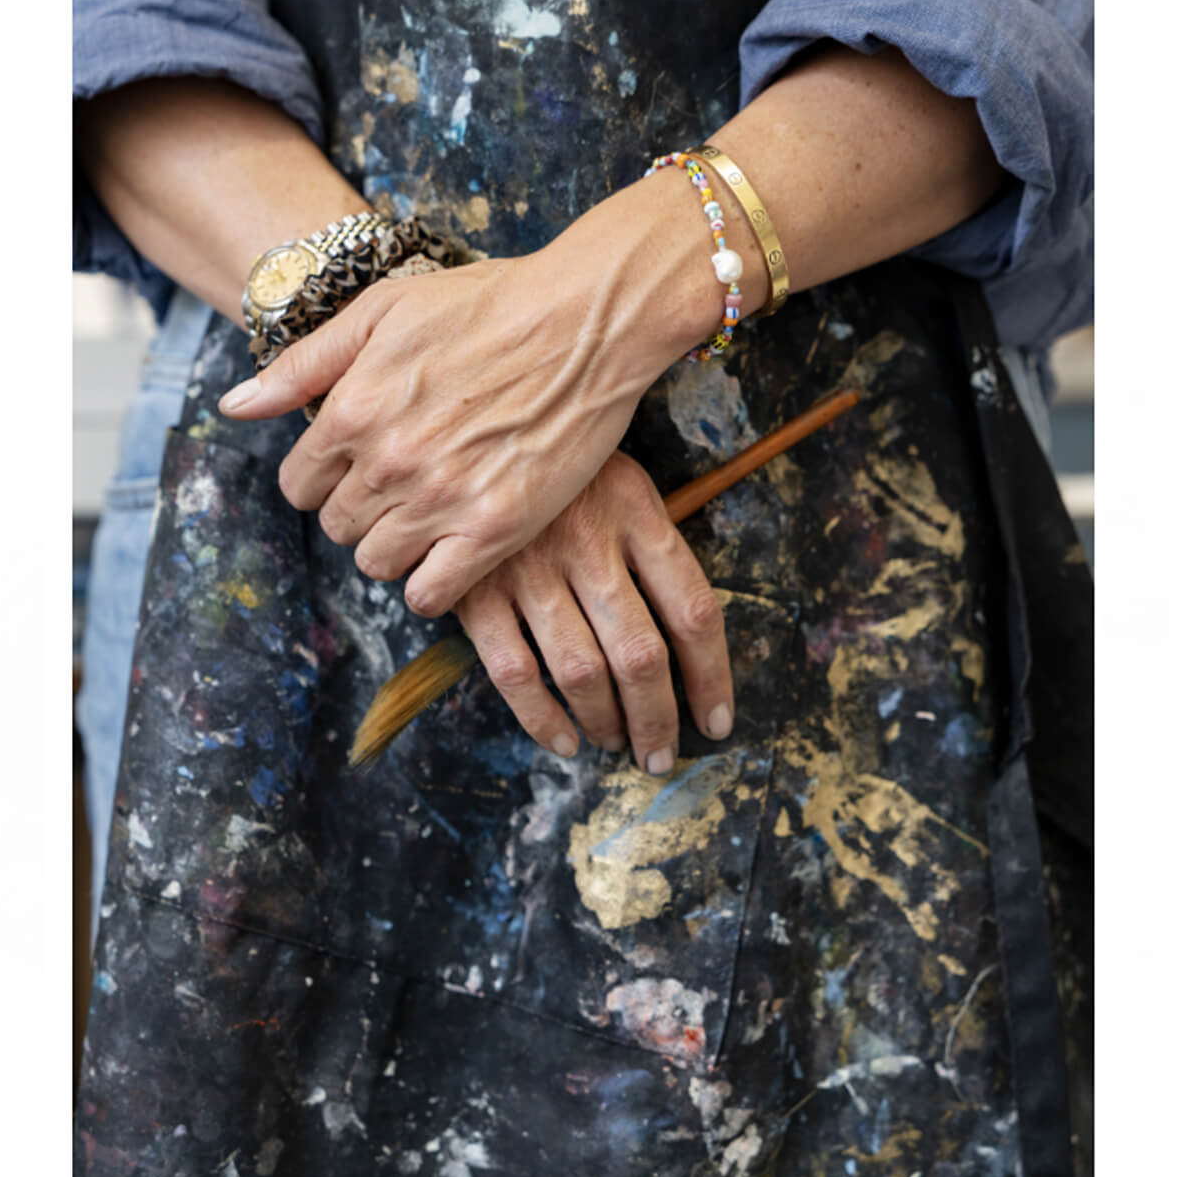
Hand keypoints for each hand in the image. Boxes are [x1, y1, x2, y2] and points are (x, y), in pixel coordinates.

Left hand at [217, 176, 729, 617]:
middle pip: (337, 526)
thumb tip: (233, 408)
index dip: (325, 477)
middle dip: (360, 509)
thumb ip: (304, 364)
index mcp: (352, 407)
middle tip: (405, 485)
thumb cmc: (489, 304)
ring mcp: (440, 498)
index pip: (298, 484)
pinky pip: (431, 595)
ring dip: (395, 547)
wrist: (588, 320)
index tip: (361, 464)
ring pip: (376, 564)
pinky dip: (432, 586)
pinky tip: (452, 555)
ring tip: (431, 514)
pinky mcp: (495, 528)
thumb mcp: (383, 309)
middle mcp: (387, 460)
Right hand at [455, 452, 732, 773]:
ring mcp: (528, 566)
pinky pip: (514, 671)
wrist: (460, 424)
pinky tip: (563, 739)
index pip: (693, 609)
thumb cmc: (552, 463)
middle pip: (640, 654)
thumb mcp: (615, 476)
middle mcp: (587, 540)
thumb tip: (686, 635)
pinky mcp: (474, 588)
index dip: (712, 676)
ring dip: (605, 722)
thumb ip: (647, 544)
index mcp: (635, 509)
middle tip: (661, 753)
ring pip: (582, 670)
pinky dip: (542, 718)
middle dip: (657, 718)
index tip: (716, 720)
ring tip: (615, 742)